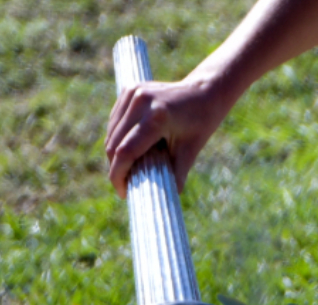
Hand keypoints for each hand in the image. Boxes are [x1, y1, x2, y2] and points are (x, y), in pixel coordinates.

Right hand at [104, 78, 229, 197]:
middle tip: (125, 184)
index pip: (125, 152)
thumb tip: (165, 203)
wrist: (207, 89)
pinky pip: (114, 122)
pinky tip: (128, 149)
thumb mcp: (191, 150)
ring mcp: (133, 92)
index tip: (123, 192)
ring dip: (114, 155)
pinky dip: (116, 139)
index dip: (119, 176)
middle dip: (116, 168)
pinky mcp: (129, 89)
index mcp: (157, 117)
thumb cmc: (202, 121)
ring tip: (127, 169)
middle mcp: (141, 101)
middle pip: (113, 144)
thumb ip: (176, 175)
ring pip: (111, 134)